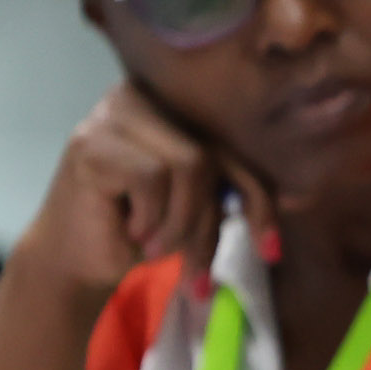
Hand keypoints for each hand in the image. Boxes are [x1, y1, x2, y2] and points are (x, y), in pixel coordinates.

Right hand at [7, 85, 272, 305]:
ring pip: (189, 166)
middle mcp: (138, 98)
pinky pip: (153, 177)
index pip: (229, 149)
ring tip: (154, 246)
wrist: (74, 262)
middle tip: (196, 272)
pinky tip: (129, 230)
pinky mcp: (91, 142)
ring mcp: (110, 116)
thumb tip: (296, 198)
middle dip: (208, 222)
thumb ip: (229, 191)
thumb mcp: (196, 208)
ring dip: (179, 223)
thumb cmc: (139, 232)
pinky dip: (151, 218)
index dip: (258, 201)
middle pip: (210, 158)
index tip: (271, 252)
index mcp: (167, 106)